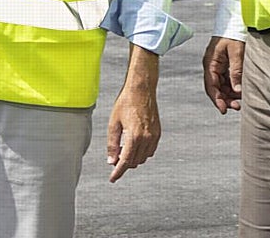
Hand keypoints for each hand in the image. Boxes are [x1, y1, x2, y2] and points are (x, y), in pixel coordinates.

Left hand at [107, 48, 159, 182]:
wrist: (141, 90)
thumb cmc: (126, 103)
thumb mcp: (113, 123)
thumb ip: (112, 144)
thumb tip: (112, 160)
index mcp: (134, 136)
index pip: (125, 161)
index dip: (118, 172)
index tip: (113, 178)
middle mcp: (146, 138)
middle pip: (134, 161)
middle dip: (124, 163)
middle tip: (115, 156)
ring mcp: (154, 136)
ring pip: (143, 158)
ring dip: (133, 158)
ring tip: (123, 148)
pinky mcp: (158, 133)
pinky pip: (150, 150)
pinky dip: (141, 152)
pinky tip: (133, 144)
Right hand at [202, 37, 243, 112]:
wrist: (234, 22)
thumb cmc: (233, 34)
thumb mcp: (236, 52)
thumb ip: (236, 71)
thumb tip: (237, 90)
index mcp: (210, 63)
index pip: (211, 85)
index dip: (216, 99)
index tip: (223, 110)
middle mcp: (211, 66)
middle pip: (215, 88)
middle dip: (225, 99)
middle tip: (236, 107)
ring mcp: (217, 66)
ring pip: (221, 86)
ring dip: (229, 95)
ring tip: (240, 101)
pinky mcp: (224, 66)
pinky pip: (226, 81)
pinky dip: (233, 88)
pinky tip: (240, 92)